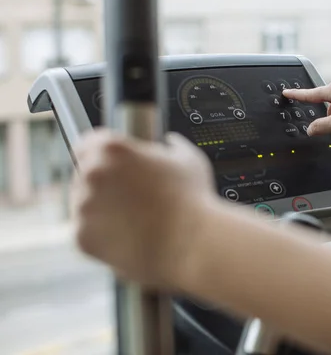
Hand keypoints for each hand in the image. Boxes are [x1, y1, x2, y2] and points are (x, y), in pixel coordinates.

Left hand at [71, 129, 220, 291]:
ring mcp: (83, 206)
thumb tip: (170, 143)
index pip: (89, 142)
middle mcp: (91, 174)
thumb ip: (172, 147)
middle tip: (132, 195)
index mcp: (112, 149)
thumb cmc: (192, 201)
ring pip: (85, 204)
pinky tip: (129, 235)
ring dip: (103, 208)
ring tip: (135, 219)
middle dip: (105, 183)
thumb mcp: (188, 160)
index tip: (111, 162)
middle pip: (86, 173)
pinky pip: (88, 232)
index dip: (101, 153)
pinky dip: (104, 234)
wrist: (191, 245)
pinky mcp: (82, 237)